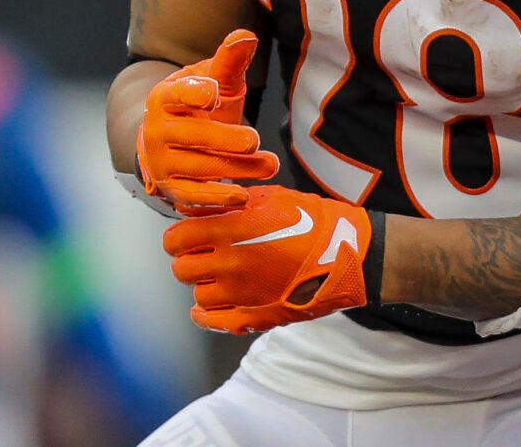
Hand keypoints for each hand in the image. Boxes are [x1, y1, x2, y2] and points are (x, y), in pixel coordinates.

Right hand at [136, 30, 277, 213]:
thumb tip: (245, 36)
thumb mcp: (213, 81)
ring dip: (237, 168)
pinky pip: (194, 197)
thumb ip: (229, 61)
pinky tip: (244, 196)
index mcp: (164, 98)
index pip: (176, 94)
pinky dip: (219, 198)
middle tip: (255, 140)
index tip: (214, 92)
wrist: (173, 143)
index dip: (194, 92)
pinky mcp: (172, 189)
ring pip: (200, 168)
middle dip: (225, 139)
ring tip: (269, 165)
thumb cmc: (200, 107)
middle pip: (192, 136)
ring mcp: (162, 163)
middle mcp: (157, 131)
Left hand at [163, 185, 373, 333]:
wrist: (345, 253)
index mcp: (229, 230)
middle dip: (188, 260)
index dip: (178, 237)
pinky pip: (213, 322)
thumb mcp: (269, 197)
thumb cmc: (310, 220)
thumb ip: (230, 203)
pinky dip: (204, 315)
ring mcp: (239, 294)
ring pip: (197, 295)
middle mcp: (228, 264)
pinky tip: (206, 307)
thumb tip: (198, 207)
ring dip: (204, 284)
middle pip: (181, 269)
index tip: (187, 235)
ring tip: (219, 276)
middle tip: (202, 255)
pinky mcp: (253, 316)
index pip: (175, 239)